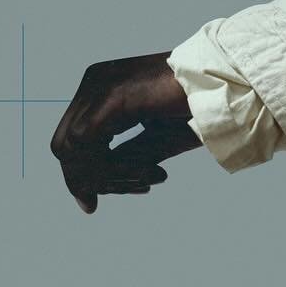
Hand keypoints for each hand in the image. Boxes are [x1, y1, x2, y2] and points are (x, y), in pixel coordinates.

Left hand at [50, 52, 202, 213]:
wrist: (222, 85)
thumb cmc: (195, 108)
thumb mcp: (154, 138)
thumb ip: (125, 155)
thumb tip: (97, 182)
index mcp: (100, 89)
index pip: (70, 141)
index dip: (80, 176)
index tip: (94, 204)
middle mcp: (92, 83)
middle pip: (63, 147)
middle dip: (90, 180)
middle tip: (135, 190)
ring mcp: (98, 86)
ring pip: (71, 149)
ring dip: (108, 177)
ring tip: (149, 180)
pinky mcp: (111, 95)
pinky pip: (85, 143)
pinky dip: (110, 168)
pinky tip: (145, 175)